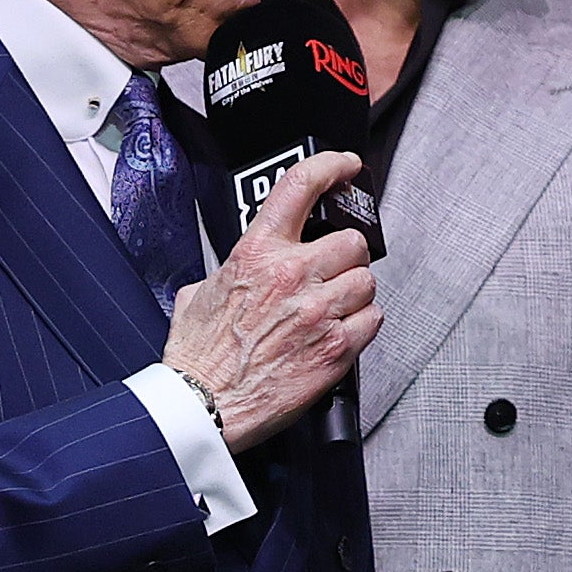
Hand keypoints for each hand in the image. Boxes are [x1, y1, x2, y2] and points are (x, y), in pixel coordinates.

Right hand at [163, 150, 381, 450]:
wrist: (204, 406)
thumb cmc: (198, 357)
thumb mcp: (199, 293)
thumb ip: (232, 269)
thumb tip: (243, 267)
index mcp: (257, 253)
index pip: (300, 186)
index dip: (330, 166)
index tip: (345, 165)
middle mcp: (292, 275)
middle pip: (352, 242)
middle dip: (345, 257)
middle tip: (329, 274)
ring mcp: (319, 311)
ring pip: (366, 281)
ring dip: (353, 294)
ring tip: (327, 311)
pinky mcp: (337, 347)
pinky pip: (373, 319)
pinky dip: (361, 326)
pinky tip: (336, 335)